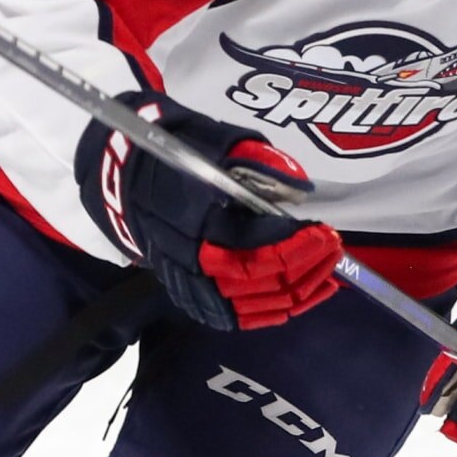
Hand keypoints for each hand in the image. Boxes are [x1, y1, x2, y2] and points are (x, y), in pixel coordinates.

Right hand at [77, 98, 341, 330]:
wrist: (124, 176)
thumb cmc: (177, 152)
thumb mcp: (218, 140)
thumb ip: (260, 161)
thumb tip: (299, 188)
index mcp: (198, 218)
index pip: (257, 244)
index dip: (298, 243)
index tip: (325, 232)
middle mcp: (191, 256)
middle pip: (260, 278)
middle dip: (304, 267)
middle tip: (332, 250)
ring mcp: (187, 280)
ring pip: (251, 303)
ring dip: (295, 292)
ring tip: (326, 276)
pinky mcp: (187, 294)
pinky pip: (234, 316)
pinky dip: (269, 313)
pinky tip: (297, 300)